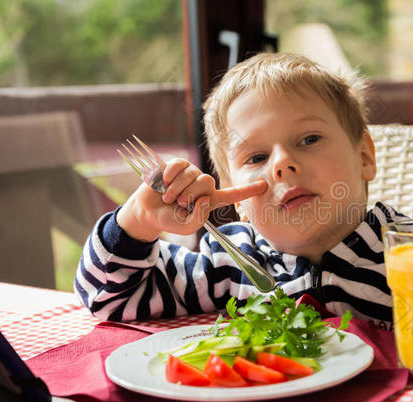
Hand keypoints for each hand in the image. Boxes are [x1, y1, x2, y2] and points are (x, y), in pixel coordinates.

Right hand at [117, 158, 267, 240]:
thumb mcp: (187, 227)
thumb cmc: (170, 220)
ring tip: (168, 197)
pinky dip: (169, 177)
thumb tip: (205, 199)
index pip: (233, 194)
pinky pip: (179, 166)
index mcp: (211, 200)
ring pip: (192, 175)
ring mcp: (191, 173)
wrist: (148, 212)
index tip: (264, 186)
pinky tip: (163, 183)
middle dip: (189, 195)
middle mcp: (204, 185)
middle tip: (178, 203)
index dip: (248, 191)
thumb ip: (200, 218)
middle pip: (207, 182)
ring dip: (176, 190)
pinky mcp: (178, 165)